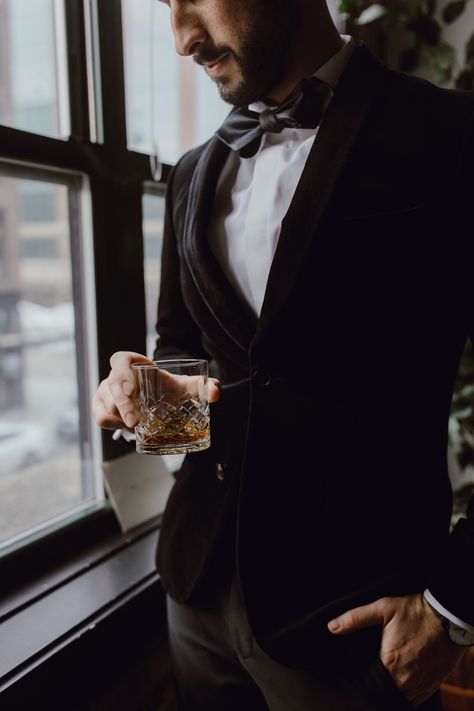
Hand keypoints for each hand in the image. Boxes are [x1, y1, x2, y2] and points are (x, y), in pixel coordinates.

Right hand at [93, 351, 220, 430]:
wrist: (159, 400)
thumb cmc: (168, 389)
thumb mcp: (186, 386)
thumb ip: (202, 386)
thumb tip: (215, 392)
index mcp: (133, 363)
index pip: (119, 360)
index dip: (122, 372)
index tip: (133, 389)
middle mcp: (116, 376)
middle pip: (111, 386)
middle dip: (123, 405)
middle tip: (137, 422)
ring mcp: (106, 392)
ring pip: (106, 405)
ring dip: (120, 418)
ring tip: (138, 426)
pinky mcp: (102, 407)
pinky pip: (100, 417)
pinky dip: (113, 425)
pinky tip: (128, 429)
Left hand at [327, 594, 464, 706]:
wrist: (446, 617)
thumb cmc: (414, 612)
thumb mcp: (382, 608)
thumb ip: (355, 619)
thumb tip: (331, 627)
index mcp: (389, 662)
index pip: (367, 683)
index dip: (359, 681)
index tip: (353, 674)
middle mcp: (405, 679)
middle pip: (382, 692)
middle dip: (373, 686)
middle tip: (367, 675)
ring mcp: (420, 685)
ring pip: (399, 698)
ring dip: (389, 691)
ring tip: (382, 677)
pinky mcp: (432, 685)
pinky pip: (414, 699)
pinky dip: (405, 693)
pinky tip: (398, 681)